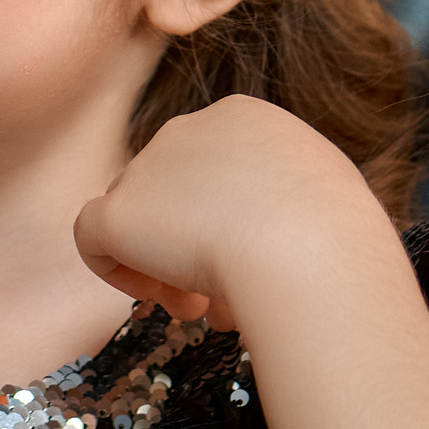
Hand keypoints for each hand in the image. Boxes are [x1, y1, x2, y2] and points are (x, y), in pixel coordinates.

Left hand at [71, 94, 390, 331]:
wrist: (309, 252)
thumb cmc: (336, 234)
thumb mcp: (324, 195)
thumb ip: (284, 199)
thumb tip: (261, 228)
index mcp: (243, 118)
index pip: (213, 168)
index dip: (225, 217)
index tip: (253, 258)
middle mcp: (187, 130)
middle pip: (172, 192)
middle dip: (194, 244)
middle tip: (220, 292)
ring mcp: (146, 168)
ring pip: (137, 217)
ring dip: (165, 266)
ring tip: (202, 309)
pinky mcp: (117, 212)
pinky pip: (92, 238)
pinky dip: (117, 270)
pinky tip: (158, 300)